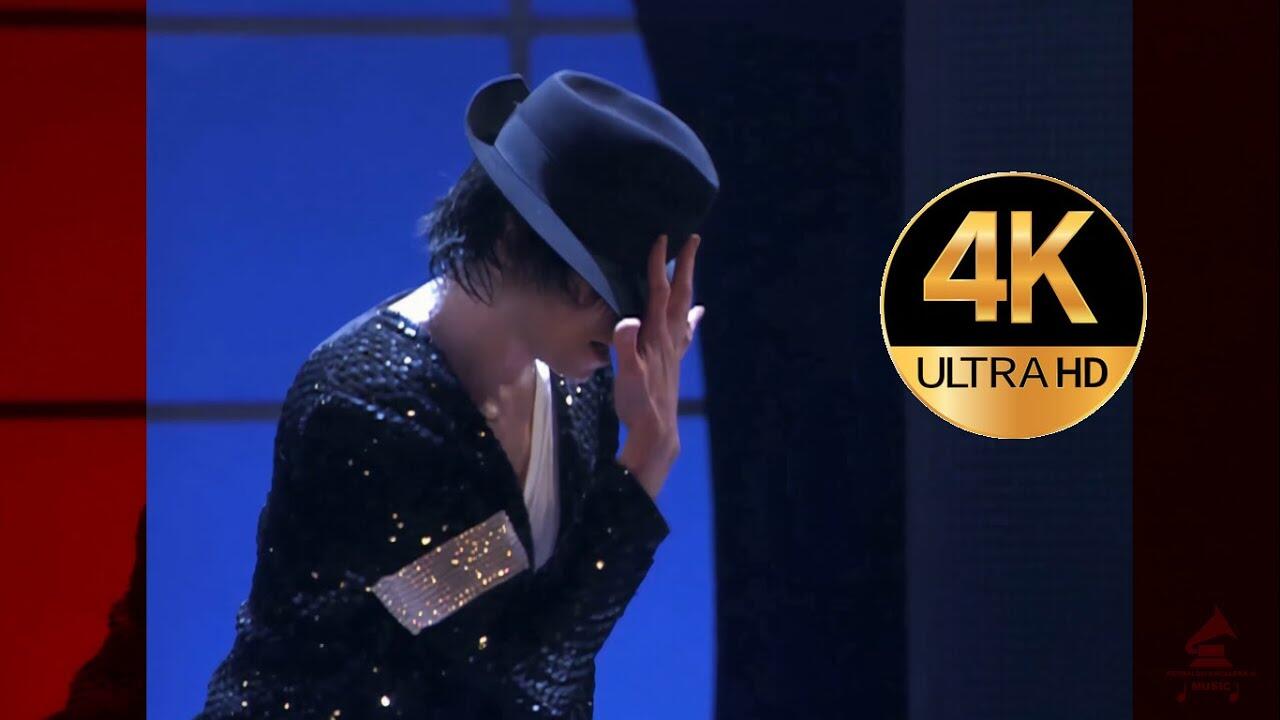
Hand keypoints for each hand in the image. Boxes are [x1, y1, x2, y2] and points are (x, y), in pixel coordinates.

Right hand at [612, 233, 704, 498]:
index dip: (659, 265)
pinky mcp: (674, 360)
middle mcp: (669, 337)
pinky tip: (697, 314)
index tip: (663, 238)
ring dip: (688, 285)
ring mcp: (674, 348)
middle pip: (679, 294)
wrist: (657, 431)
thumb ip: (626, 347)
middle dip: (685, 265)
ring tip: (692, 267)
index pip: (658, 292)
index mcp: (656, 334)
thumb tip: (627, 321)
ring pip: (683, 308)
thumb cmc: (639, 403)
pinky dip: (691, 317)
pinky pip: (685, 330)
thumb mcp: (627, 375)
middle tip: (692, 239)